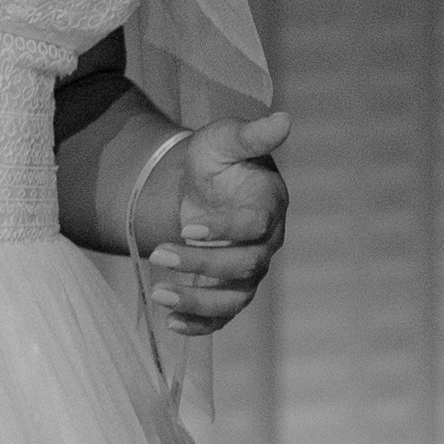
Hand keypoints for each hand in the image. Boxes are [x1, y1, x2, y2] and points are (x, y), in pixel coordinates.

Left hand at [144, 111, 289, 337]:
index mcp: (268, 205)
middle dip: (201, 264)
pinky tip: (171, 323)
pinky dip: (200, 324)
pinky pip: (223, 315)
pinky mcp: (231, 288)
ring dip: (198, 302)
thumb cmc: (218, 157)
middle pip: (243, 266)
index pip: (254, 226)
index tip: (188, 227)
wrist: (202, 183)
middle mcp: (265, 242)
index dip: (225, 231)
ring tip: (159, 295)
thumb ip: (251, 134)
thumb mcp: (226, 138)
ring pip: (234, 298)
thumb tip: (284, 118)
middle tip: (159, 254)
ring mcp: (250, 268)